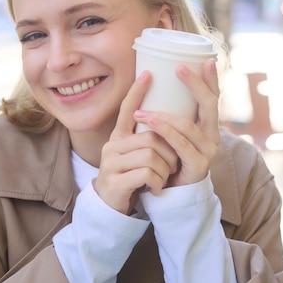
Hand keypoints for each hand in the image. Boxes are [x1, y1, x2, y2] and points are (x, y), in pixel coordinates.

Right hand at [95, 71, 178, 214]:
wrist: (110, 209)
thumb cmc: (129, 179)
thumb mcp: (136, 156)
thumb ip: (146, 139)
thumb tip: (167, 121)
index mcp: (118, 138)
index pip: (127, 109)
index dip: (137, 92)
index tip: (148, 73)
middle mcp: (112, 147)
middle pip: (150, 136)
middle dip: (169, 152)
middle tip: (172, 165)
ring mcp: (111, 164)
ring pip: (151, 155)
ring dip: (165, 169)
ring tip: (163, 179)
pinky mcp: (115, 182)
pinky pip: (147, 173)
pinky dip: (158, 181)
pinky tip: (156, 189)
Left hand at [133, 58, 220, 187]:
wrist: (171, 192)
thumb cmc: (167, 156)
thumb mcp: (168, 132)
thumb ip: (167, 113)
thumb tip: (150, 81)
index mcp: (207, 125)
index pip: (213, 97)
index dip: (212, 79)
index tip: (206, 58)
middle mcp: (212, 135)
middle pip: (209, 105)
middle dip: (195, 84)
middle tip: (179, 67)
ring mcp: (207, 151)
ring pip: (188, 125)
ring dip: (164, 114)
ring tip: (142, 109)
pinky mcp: (198, 165)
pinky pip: (180, 144)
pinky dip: (164, 132)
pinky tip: (151, 122)